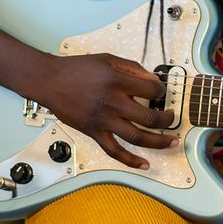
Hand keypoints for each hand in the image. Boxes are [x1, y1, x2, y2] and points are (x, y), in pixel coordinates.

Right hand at [34, 53, 176, 168]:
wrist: (50, 81)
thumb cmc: (77, 68)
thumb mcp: (107, 58)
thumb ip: (132, 67)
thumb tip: (152, 79)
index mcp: (117, 80)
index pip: (151, 89)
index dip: (161, 90)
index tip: (161, 92)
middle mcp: (113, 102)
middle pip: (149, 117)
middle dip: (167, 119)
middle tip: (172, 118)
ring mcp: (103, 120)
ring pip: (137, 137)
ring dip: (158, 141)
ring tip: (171, 141)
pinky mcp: (94, 132)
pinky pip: (114, 151)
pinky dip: (130, 160)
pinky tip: (144, 164)